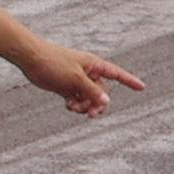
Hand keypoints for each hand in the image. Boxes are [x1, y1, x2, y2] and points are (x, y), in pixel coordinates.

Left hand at [21, 42, 146, 116]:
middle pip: (102, 93)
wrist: (31, 59)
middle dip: (97, 104)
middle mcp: (88, 73)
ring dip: (84, 106)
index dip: (129, 81)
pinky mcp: (67, 87)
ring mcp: (77, 80)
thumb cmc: (54, 63)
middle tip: (91, 115)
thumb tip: (107, 102)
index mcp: (94, 65)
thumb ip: (92, 92)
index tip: (142, 88)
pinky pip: (78, 100)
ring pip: (89, 99)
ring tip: (73, 108)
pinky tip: (68, 106)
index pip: (117, 74)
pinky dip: (75, 105)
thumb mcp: (76, 79)